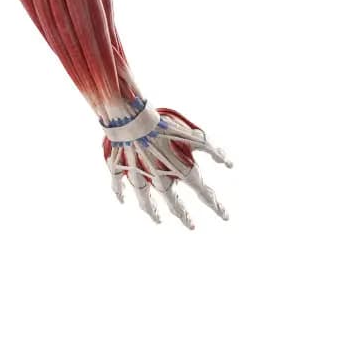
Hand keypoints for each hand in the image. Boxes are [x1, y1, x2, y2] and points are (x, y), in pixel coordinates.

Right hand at [101, 100, 229, 228]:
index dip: (216, 206)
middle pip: (174, 203)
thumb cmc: (163, 126)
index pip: (204, 194)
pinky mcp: (120, 169)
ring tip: (157, 221)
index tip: (225, 216)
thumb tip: (227, 163)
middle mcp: (160, 179)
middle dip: (184, 215)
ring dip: (152, 211)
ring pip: (146, 200)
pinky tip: (121, 199)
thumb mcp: (191, 135)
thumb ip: (210, 149)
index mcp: (180, 172)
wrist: (131, 119)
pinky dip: (120, 192)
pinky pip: (119, 184)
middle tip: (191, 226)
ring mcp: (139, 176)